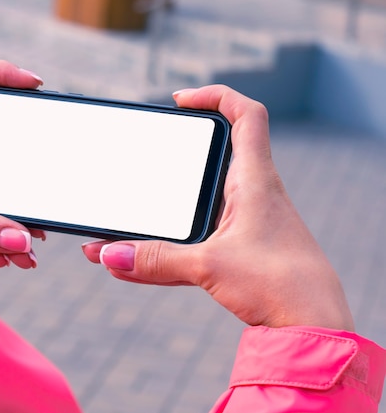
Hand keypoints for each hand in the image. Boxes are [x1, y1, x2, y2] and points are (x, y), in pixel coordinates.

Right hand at [82, 85, 353, 330]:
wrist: (313, 324)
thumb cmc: (280, 285)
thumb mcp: (209, 266)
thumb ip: (156, 259)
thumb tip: (108, 254)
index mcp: (253, 181)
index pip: (247, 115)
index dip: (215, 96)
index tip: (179, 101)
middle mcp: (251, 195)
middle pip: (218, 153)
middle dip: (180, 150)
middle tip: (148, 151)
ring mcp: (246, 222)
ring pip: (201, 198)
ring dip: (167, 202)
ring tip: (129, 213)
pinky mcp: (239, 249)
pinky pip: (196, 234)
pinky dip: (167, 240)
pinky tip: (133, 260)